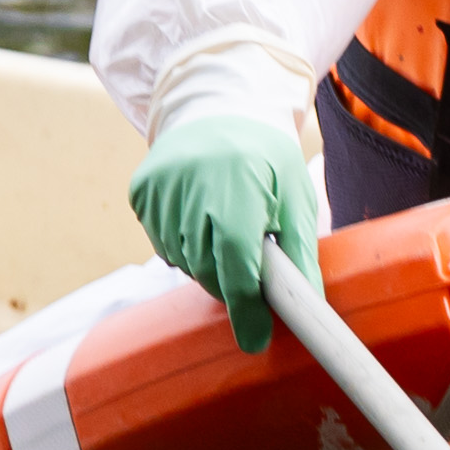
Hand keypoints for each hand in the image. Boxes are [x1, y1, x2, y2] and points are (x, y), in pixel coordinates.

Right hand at [127, 109, 319, 352]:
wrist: (219, 108)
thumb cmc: (268, 157)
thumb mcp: (296, 196)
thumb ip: (301, 252)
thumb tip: (308, 305)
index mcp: (238, 186)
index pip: (236, 263)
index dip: (246, 307)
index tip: (254, 340)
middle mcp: (192, 186)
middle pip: (207, 270)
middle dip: (231, 282)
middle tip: (252, 265)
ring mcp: (160, 188)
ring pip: (182, 262)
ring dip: (207, 263)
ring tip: (227, 229)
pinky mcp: (141, 191)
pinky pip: (162, 243)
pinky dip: (183, 245)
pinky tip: (201, 218)